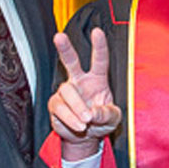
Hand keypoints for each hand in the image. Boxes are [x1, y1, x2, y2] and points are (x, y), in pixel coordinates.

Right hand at [48, 29, 119, 159]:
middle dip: (65, 48)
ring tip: (85, 122)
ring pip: (67, 93)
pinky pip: (60, 109)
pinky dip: (70, 120)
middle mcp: (79, 81)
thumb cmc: (102, 121)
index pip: (99, 60)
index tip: (97, 32)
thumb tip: (93, 112)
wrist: (86, 136)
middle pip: (71, 61)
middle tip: (59, 36)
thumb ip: (106, 114)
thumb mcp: (113, 119)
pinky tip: (78, 126)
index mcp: (97, 79)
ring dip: (77, 109)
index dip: (99, 46)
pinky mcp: (55, 104)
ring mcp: (66, 91)